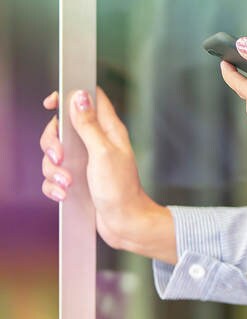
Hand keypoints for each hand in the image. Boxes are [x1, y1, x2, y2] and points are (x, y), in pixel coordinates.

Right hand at [39, 88, 174, 261]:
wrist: (124, 223)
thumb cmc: (121, 189)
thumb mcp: (103, 153)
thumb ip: (89, 125)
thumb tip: (79, 96)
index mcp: (108, 130)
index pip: (89, 99)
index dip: (69, 96)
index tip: (51, 103)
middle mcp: (96, 142)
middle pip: (62, 128)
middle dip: (53, 142)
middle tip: (60, 157)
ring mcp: (86, 161)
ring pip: (55, 154)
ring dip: (54, 169)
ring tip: (68, 183)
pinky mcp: (77, 179)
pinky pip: (55, 176)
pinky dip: (54, 185)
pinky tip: (64, 193)